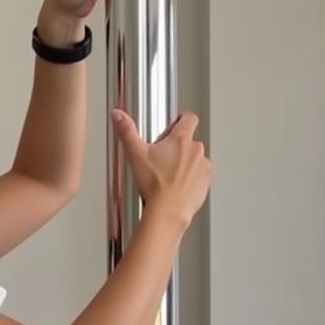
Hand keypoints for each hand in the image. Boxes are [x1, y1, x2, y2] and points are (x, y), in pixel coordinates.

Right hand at [111, 109, 212, 227]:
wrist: (169, 210)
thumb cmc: (156, 185)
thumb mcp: (136, 154)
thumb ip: (127, 131)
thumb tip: (118, 115)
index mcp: (181, 140)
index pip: (189, 118)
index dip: (181, 119)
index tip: (175, 123)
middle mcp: (196, 150)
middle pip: (189, 140)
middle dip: (178, 146)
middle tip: (162, 158)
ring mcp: (203, 166)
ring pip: (195, 158)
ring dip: (185, 163)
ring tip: (169, 175)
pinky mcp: (206, 182)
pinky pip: (200, 175)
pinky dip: (191, 178)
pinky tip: (177, 185)